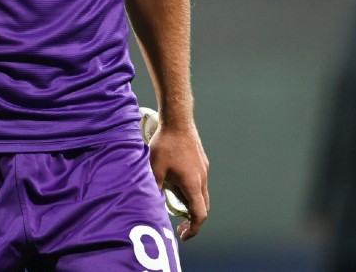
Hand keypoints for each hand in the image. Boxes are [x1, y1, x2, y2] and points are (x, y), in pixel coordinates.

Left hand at [147, 120, 209, 239]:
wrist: (178, 120)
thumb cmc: (166, 144)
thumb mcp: (155, 169)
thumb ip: (155, 188)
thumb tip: (152, 205)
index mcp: (192, 184)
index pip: (199, 214)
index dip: (193, 229)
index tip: (182, 236)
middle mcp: (202, 178)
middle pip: (203, 207)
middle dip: (192, 220)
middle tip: (179, 226)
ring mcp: (203, 169)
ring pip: (201, 194)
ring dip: (191, 204)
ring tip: (174, 202)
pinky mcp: (201, 162)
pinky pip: (199, 182)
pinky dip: (191, 191)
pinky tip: (176, 183)